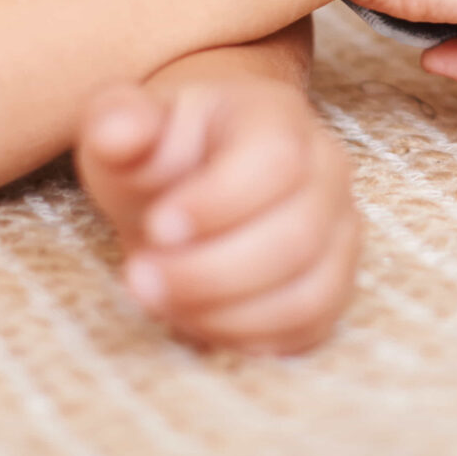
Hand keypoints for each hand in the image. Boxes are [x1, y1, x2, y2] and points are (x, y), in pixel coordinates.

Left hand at [76, 77, 358, 352]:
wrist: (191, 175)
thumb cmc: (162, 149)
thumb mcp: (129, 123)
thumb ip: (120, 122)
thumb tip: (119, 131)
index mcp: (279, 118)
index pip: (277, 161)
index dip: (218, 204)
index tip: (157, 227)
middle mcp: (326, 171)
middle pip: (296, 237)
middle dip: (209, 272)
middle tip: (139, 278)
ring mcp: (337, 231)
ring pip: (306, 293)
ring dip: (223, 312)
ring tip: (158, 300)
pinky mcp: (331, 284)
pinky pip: (306, 327)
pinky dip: (245, 336)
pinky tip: (192, 318)